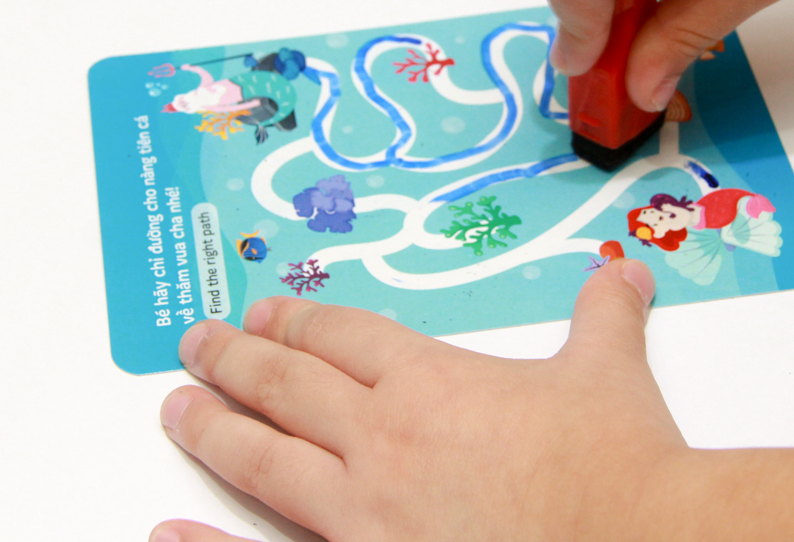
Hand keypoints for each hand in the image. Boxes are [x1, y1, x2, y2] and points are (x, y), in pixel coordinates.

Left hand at [150, 259, 692, 541]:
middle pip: (287, 386)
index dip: (299, 320)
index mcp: (431, 383)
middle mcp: (383, 439)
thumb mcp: (610, 375)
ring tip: (175, 408)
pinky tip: (169, 534)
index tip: (267, 312)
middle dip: (235, 359)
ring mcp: (365, 511)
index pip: (343, 336)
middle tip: (197, 343)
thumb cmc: (617, 467)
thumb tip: (624, 277)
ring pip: (264, 459)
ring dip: (213, 428)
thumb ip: (604, 319)